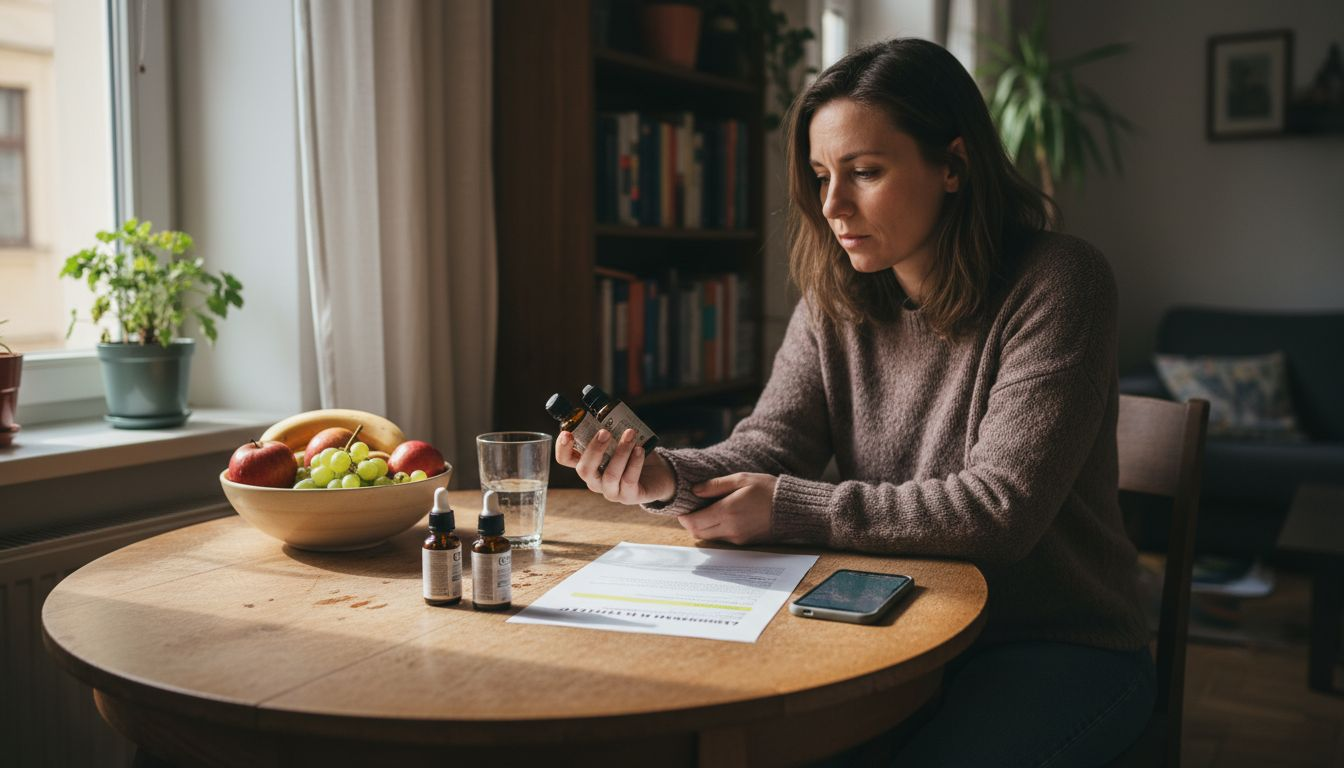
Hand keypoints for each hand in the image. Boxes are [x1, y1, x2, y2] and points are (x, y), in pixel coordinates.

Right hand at [556, 428, 675, 505]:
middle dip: (594, 449)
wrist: (659, 475)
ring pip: (610, 475)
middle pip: (584, 470)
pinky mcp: (629, 496)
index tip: (567, 432)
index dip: (562, 448)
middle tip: (605, 432)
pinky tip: (640, 450)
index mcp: (588, 463)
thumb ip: (610, 427)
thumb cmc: (634, 453)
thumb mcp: (619, 440)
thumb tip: (606, 406)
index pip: (565, 460)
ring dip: (620, 452)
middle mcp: (595, 480)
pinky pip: (629, 480)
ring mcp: (611, 490)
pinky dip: (634, 463)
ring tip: (630, 434)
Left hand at [676, 472, 776, 545]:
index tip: (682, 508)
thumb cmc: (768, 489)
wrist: (792, 508)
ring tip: (705, 511)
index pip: (694, 522)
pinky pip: (722, 538)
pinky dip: (715, 530)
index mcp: (727, 511)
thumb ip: (716, 485)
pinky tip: (720, 517)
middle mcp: (730, 528)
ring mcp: (737, 538)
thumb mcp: (742, 479)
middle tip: (690, 510)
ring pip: (709, 537)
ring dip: (702, 527)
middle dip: (690, 523)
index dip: (683, 517)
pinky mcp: (744, 542)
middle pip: (698, 532)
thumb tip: (695, 490)